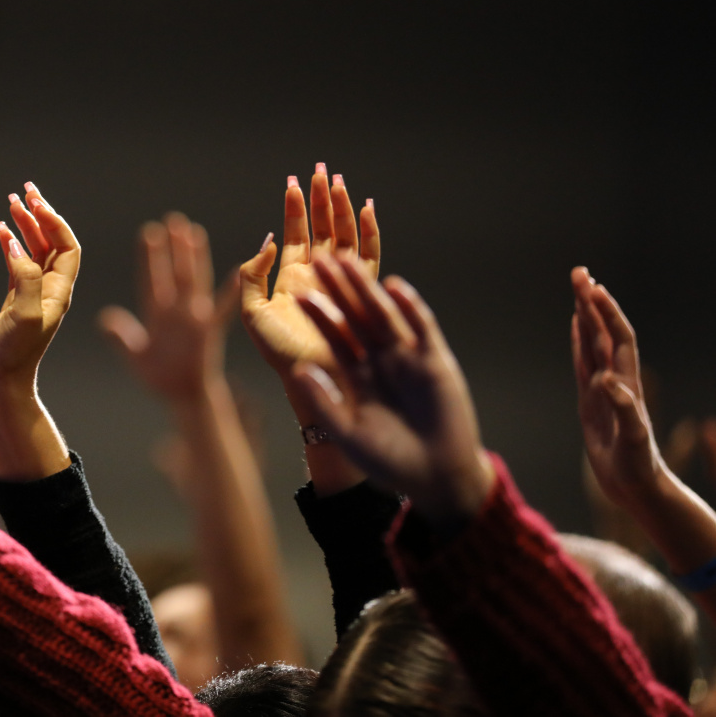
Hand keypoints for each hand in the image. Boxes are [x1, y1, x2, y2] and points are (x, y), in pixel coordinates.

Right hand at [0, 183, 80, 383]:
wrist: (2, 380)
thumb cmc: (14, 353)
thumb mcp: (24, 315)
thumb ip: (26, 279)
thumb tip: (17, 246)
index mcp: (60, 291)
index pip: (67, 246)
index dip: (54, 222)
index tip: (35, 203)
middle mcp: (51, 289)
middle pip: (53, 241)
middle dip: (41, 214)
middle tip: (26, 190)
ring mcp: (33, 293)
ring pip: (34, 249)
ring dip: (25, 225)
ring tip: (11, 202)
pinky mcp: (16, 299)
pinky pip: (18, 262)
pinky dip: (11, 243)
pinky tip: (1, 230)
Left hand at [99, 213, 237, 402]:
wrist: (185, 397)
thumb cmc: (161, 378)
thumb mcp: (135, 356)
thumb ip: (120, 337)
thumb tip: (105, 317)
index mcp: (158, 314)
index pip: (152, 279)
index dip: (150, 257)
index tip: (148, 232)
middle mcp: (177, 312)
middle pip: (174, 272)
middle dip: (173, 247)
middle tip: (172, 219)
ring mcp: (195, 319)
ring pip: (194, 282)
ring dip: (194, 258)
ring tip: (193, 232)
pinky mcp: (210, 332)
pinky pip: (223, 309)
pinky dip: (230, 292)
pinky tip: (238, 272)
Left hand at [240, 165, 378, 374]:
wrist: (311, 378)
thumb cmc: (279, 353)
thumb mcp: (251, 312)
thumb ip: (251, 276)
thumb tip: (268, 240)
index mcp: (291, 276)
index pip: (294, 233)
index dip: (294, 208)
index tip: (292, 182)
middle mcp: (318, 274)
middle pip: (321, 227)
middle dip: (320, 198)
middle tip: (319, 170)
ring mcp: (340, 280)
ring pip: (344, 235)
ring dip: (342, 208)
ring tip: (338, 181)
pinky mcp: (361, 291)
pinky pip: (369, 255)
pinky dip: (370, 232)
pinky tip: (367, 210)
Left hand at [291, 256, 493, 530]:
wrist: (436, 476)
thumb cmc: (389, 461)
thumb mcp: (349, 433)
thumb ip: (325, 402)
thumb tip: (297, 371)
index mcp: (355, 373)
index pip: (332, 335)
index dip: (317, 312)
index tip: (296, 291)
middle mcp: (379, 359)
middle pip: (355, 316)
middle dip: (338, 288)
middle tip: (319, 256)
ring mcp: (407, 357)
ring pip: (384, 314)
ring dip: (367, 288)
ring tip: (349, 260)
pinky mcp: (434, 360)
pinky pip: (420, 328)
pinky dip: (409, 307)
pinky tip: (393, 285)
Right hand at [571, 267, 665, 506]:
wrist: (638, 488)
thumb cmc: (639, 467)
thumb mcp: (633, 441)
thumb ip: (623, 409)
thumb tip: (606, 380)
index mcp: (626, 384)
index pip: (617, 338)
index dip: (606, 313)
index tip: (592, 288)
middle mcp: (616, 380)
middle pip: (603, 332)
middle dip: (591, 302)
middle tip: (578, 272)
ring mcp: (603, 389)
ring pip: (593, 343)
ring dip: (586, 315)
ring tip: (577, 289)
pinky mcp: (592, 401)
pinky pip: (582, 363)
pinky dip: (579, 342)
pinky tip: (576, 328)